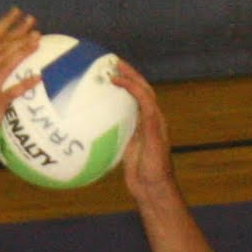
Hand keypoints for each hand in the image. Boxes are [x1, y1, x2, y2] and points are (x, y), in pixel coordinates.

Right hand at [0, 8, 38, 132]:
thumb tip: (3, 93)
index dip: (7, 37)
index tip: (21, 29)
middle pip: (0, 52)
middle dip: (19, 38)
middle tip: (35, 31)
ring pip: (6, 64)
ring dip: (23, 51)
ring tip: (37, 43)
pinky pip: (13, 90)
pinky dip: (27, 82)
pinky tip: (39, 77)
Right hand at [111, 60, 176, 198]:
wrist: (152, 189)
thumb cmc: (156, 170)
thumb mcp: (154, 146)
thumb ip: (149, 125)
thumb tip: (143, 101)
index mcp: (156, 120)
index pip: (144, 94)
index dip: (131, 82)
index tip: (114, 76)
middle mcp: (148, 120)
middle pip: (139, 91)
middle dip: (128, 75)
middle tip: (112, 62)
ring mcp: (138, 129)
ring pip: (129, 102)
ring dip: (120, 87)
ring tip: (105, 75)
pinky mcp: (128, 139)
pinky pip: (118, 118)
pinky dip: (110, 108)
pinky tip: (95, 106)